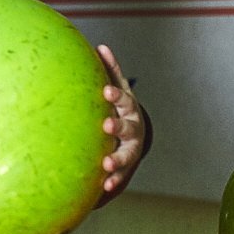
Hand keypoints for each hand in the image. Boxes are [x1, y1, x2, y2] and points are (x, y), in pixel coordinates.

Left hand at [97, 44, 145, 200]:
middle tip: (106, 126)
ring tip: (107, 164)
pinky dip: (114, 181)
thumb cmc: (118, 108)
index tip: (105, 92)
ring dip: (118, 159)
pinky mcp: (126, 166)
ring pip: (126, 155)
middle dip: (118, 127)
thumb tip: (100, 46)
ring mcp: (131, 148)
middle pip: (127, 127)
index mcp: (128, 107)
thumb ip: (110, 70)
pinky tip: (104, 187)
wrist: (133, 135)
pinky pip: (121, 176)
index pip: (122, 99)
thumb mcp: (117, 90)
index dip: (115, 96)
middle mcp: (133, 128)